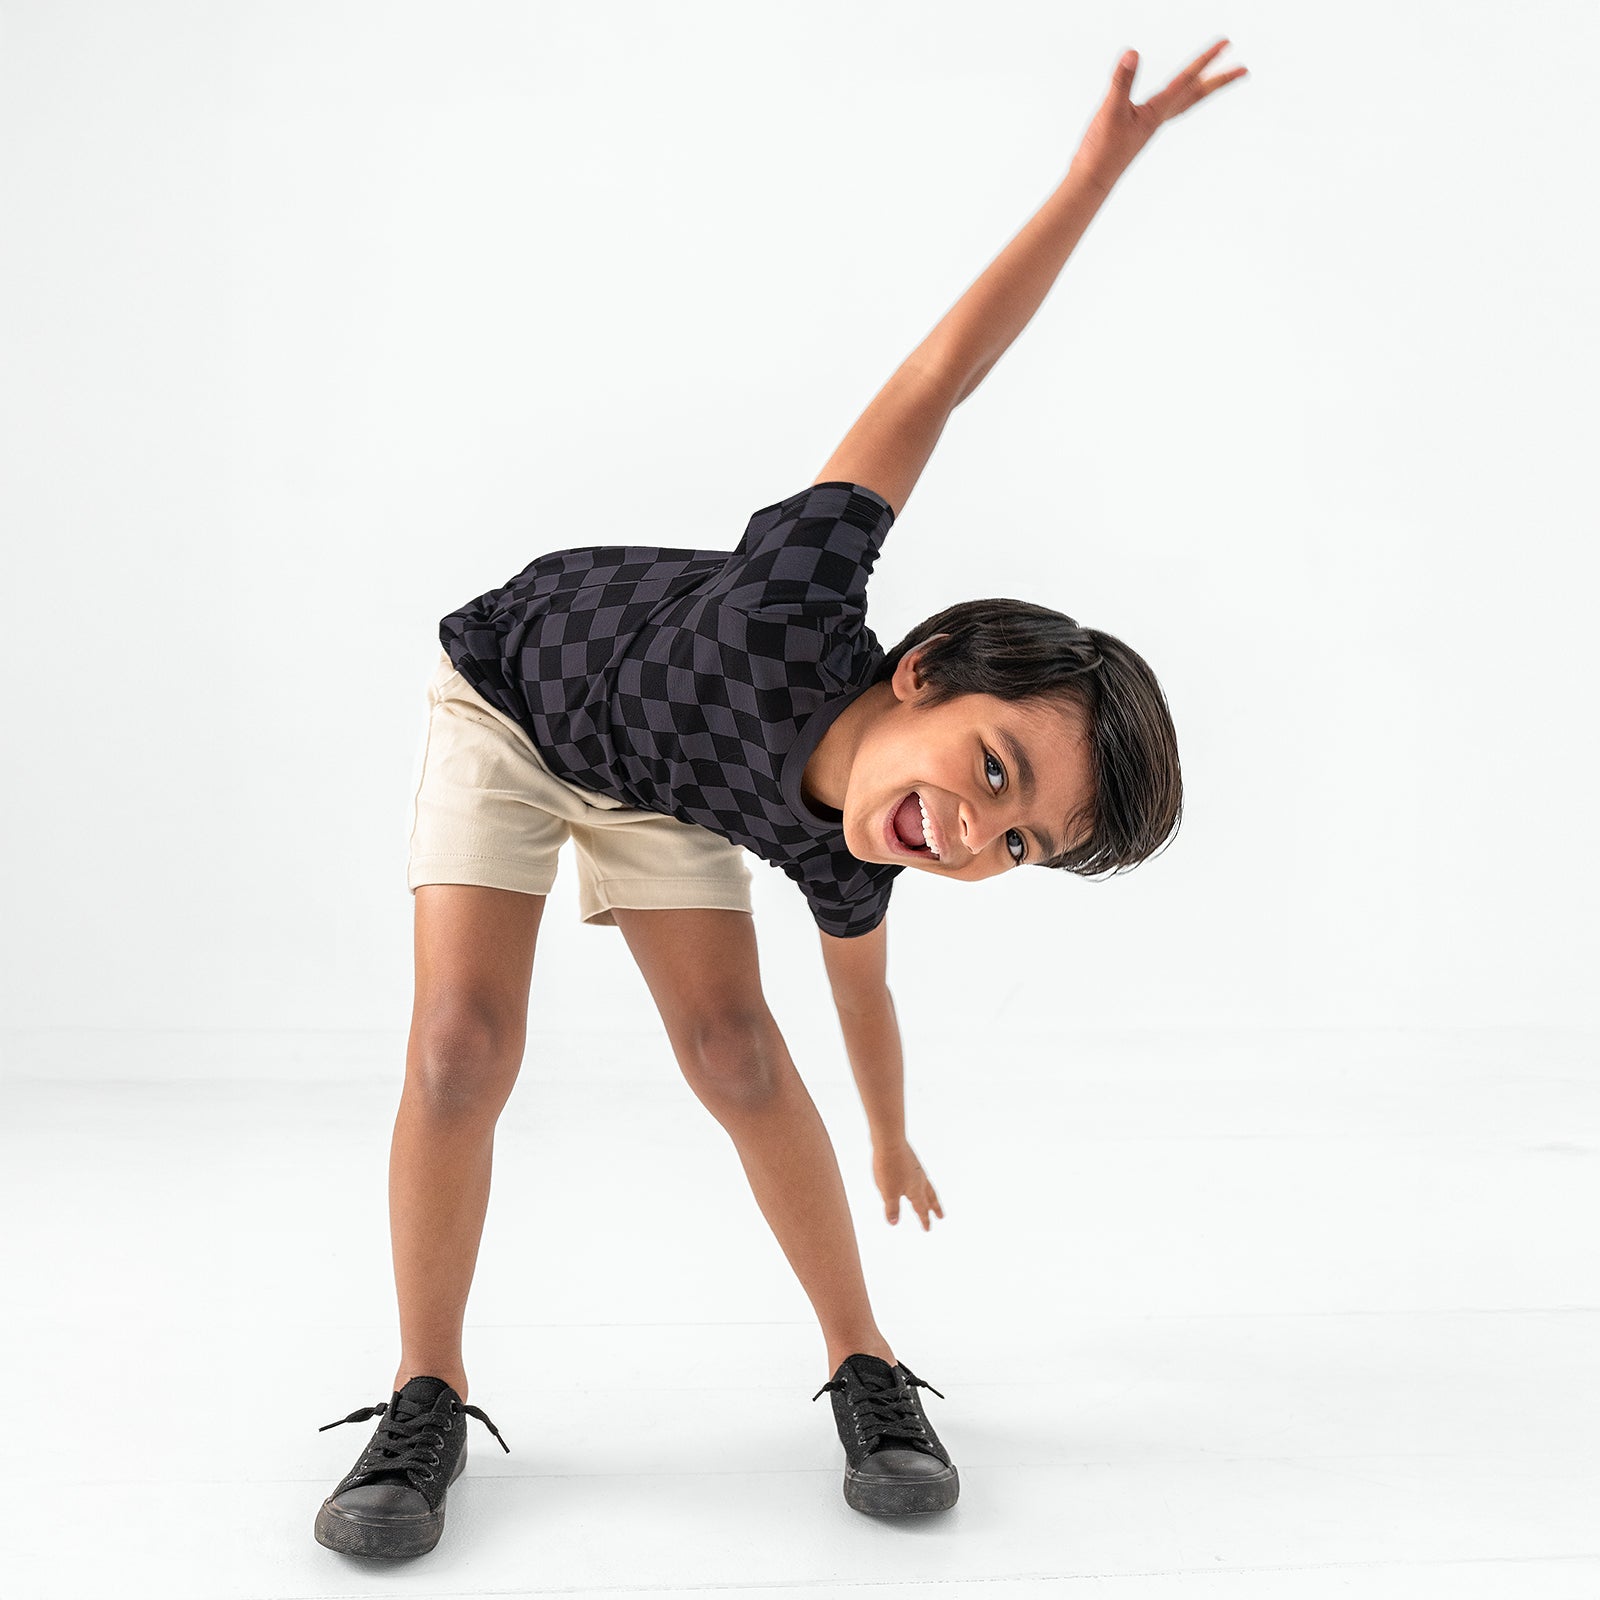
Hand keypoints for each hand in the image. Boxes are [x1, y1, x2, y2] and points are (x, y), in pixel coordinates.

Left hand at [872, 1140, 943, 1230]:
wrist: (889, 1140)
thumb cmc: (889, 1167)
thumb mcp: (887, 1192)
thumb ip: (892, 1208)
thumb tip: (894, 1223)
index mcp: (916, 1190)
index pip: (921, 1208)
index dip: (924, 1219)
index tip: (928, 1229)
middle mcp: (919, 1179)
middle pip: (929, 1197)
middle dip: (934, 1208)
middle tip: (941, 1216)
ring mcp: (916, 1168)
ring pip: (926, 1185)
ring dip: (930, 1195)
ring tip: (932, 1199)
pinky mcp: (910, 1160)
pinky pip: (919, 1176)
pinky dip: (921, 1183)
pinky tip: (915, 1179)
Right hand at [1072, 38, 1248, 192]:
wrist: (1092, 180)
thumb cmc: (1101, 150)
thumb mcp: (1111, 109)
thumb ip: (1123, 80)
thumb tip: (1133, 53)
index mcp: (1157, 112)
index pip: (1186, 80)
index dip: (1206, 59)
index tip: (1227, 44)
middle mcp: (1160, 118)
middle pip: (1197, 95)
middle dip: (1219, 81)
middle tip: (1244, 70)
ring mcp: (1151, 125)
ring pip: (1185, 102)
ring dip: (1203, 90)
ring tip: (1216, 80)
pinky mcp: (1140, 130)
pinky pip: (1169, 109)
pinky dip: (1179, 98)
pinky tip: (1174, 96)